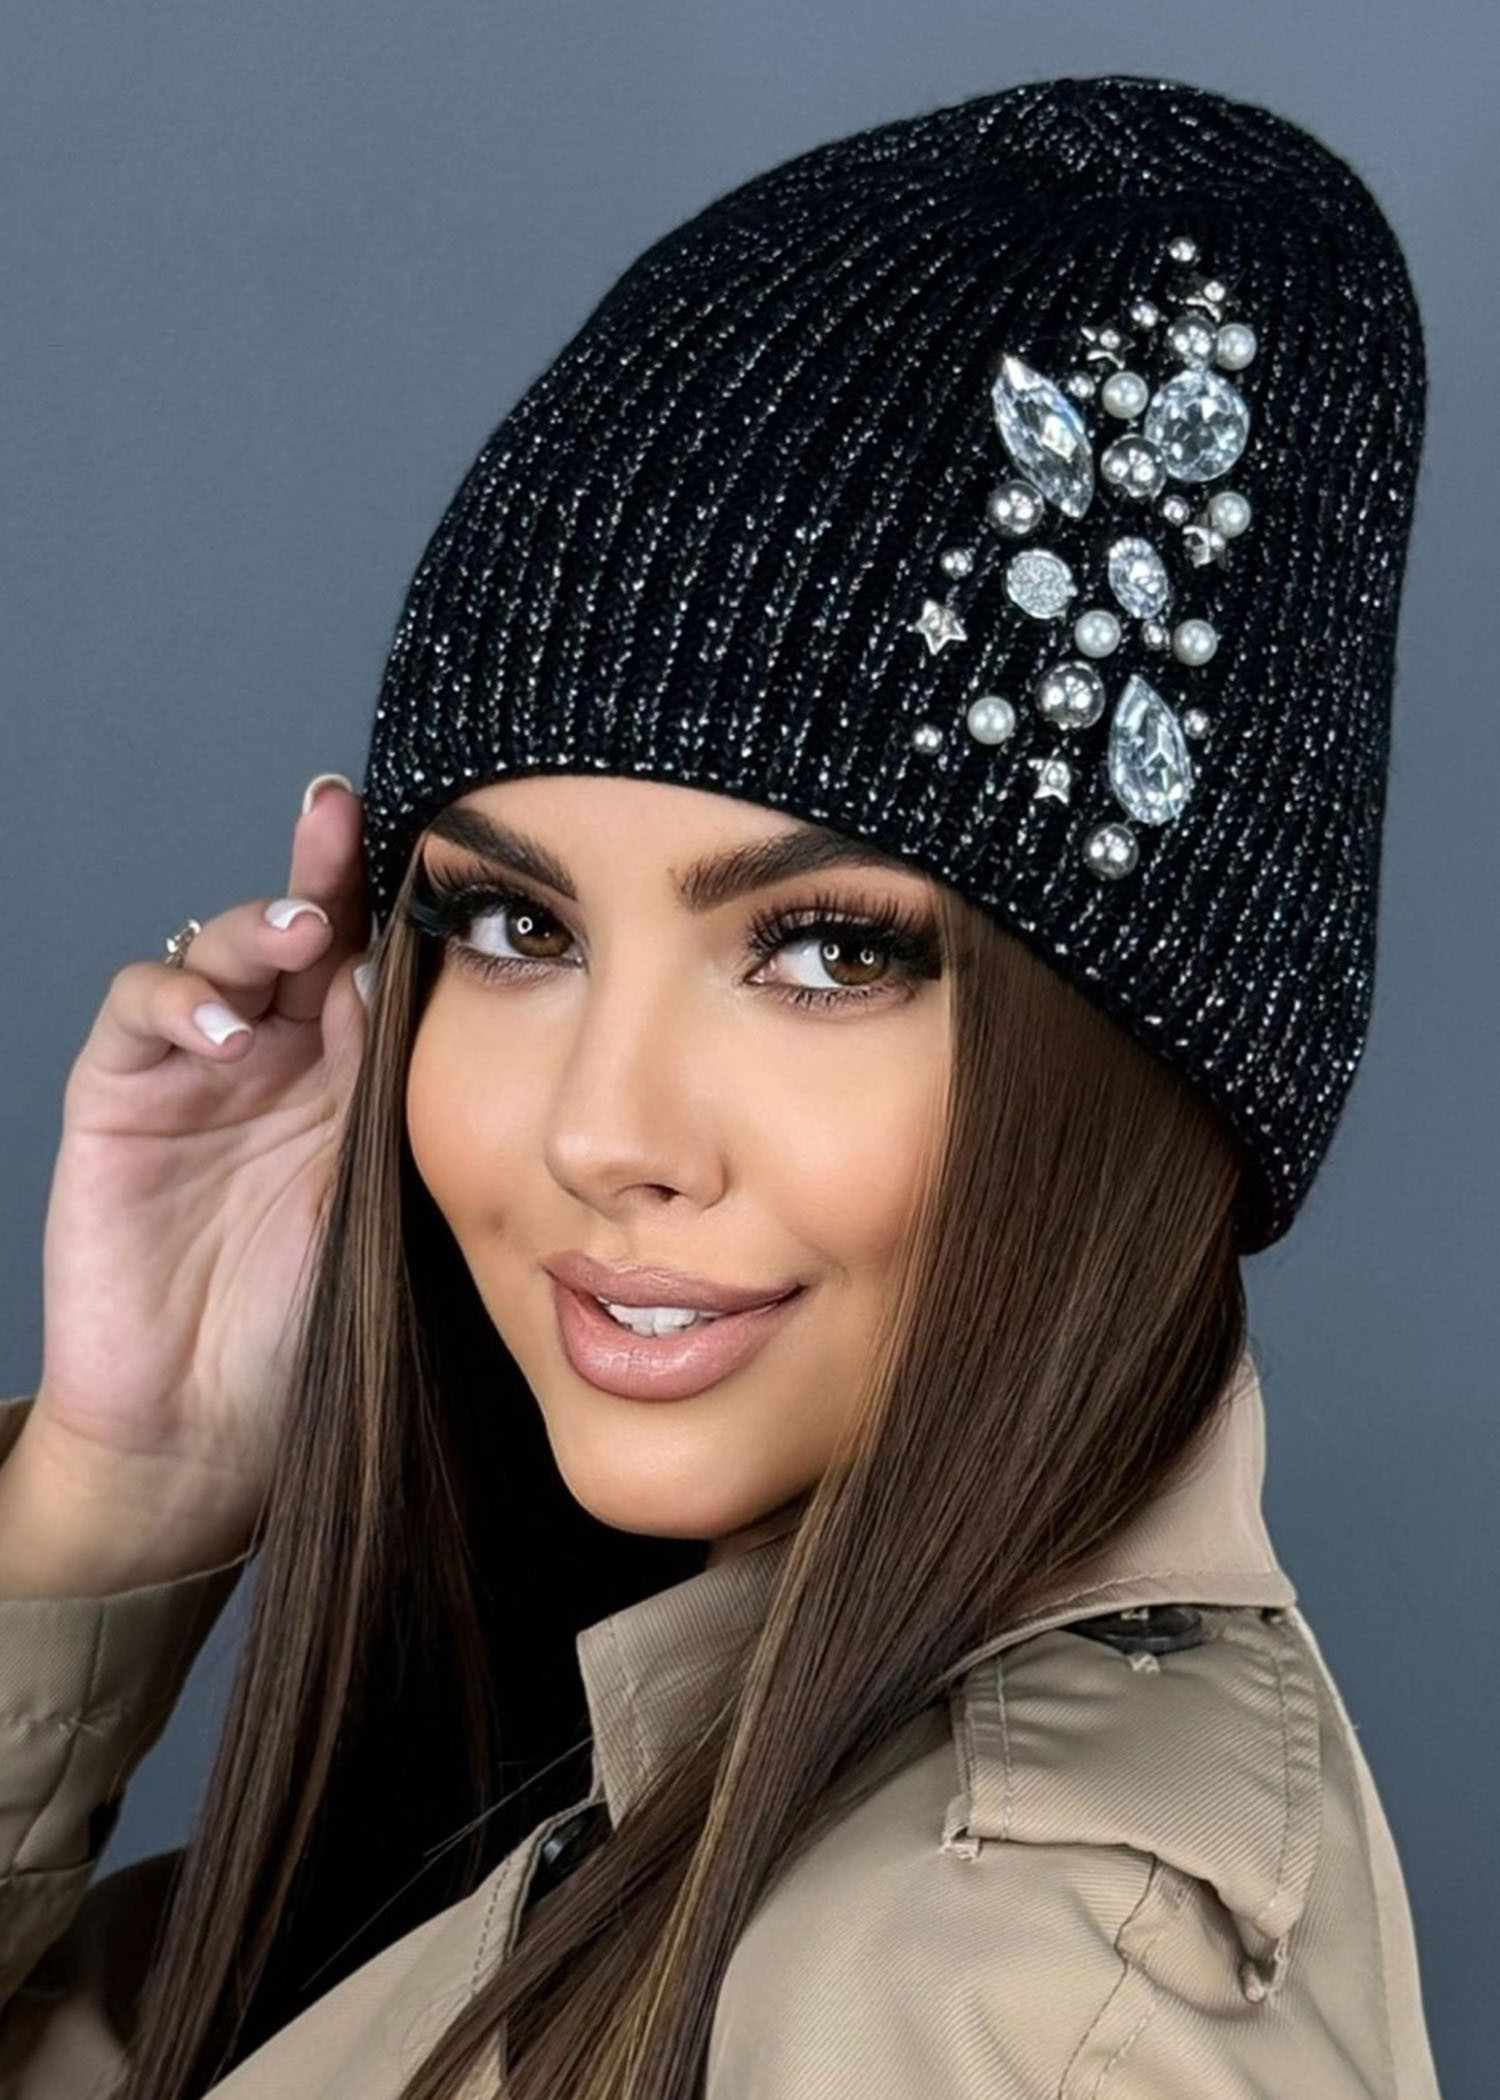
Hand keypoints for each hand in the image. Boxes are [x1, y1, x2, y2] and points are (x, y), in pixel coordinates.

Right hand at [10, 773, 373, 1585]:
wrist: (203, 1427)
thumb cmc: (308, 1328)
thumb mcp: (378, 1198)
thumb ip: (400, 1099)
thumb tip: (455, 990)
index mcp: (350, 1075)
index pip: (372, 961)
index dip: (392, 900)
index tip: (433, 840)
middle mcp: (275, 1055)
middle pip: (298, 931)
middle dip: (322, 868)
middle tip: (343, 817)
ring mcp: (193, 1069)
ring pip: (216, 950)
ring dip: (254, 925)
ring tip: (298, 932)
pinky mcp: (117, 1096)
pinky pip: (140, 1012)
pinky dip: (177, 1004)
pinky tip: (224, 1032)